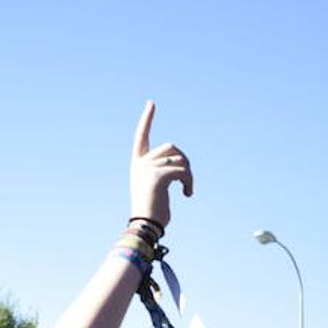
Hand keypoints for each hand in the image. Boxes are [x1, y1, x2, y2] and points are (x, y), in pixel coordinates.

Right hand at [129, 101, 192, 227]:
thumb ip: (163, 170)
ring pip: (180, 158)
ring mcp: (149, 168)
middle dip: (185, 161)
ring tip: (187, 189)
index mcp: (138, 163)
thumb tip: (181, 165)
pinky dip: (189, 182)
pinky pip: (183, 171)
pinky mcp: (158, 175)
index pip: (141, 136)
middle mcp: (141, 163)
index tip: (151, 103)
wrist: (145, 225)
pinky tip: (187, 195)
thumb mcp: (156, 186)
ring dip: (188, 174)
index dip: (146, 119)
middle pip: (171, 147)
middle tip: (187, 180)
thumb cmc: (153, 210)